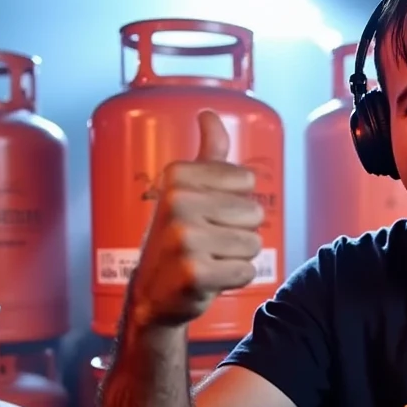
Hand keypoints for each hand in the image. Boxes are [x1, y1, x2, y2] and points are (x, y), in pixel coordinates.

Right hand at [127, 109, 264, 330]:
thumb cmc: (177, 238)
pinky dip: (234, 279)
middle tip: (209, 242)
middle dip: (239, 231)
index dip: (235, 201)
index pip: (246, 180)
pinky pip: (246, 271)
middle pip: (254, 212)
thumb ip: (207, 154)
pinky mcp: (195, 274)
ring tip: (209, 259)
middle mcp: (177, 203)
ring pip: (253, 243)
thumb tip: (209, 114)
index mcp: (177, 176)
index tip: (207, 213)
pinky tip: (209, 278)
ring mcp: (184, 239)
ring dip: (237, 256)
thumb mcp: (186, 190)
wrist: (152, 292)